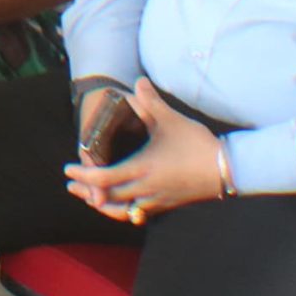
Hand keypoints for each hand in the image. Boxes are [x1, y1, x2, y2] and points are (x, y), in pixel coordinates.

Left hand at [65, 78, 225, 223]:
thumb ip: (151, 101)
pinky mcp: (166, 205)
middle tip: (71, 184)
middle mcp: (145, 189)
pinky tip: (121, 205)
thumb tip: (138, 81)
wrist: (226, 170)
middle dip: (86, 192)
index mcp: (141, 169)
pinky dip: (124, 211)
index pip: (103, 178)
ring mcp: (156, 200)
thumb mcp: (171, 120)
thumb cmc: (197, 144)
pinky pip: (138, 214)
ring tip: (90, 199)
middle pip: (107, 199)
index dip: (84, 175)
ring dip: (103, 206)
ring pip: (122, 211)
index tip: (68, 169)